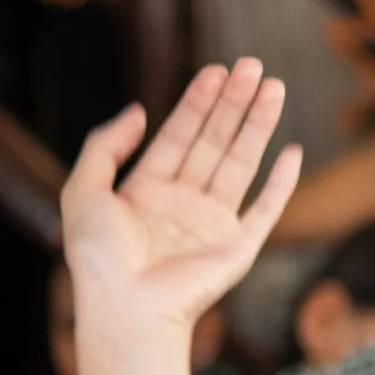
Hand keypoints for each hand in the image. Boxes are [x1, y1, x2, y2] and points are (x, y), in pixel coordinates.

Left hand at [63, 61, 300, 338]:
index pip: (178, 136)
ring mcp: (211, 224)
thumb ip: (104, 147)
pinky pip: (265, 209)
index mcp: (145, 192)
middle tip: (252, 65)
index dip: (196, 102)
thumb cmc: (97, 257)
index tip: (216, 71)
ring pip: (240, 163)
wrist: (124, 308)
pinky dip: (281, 183)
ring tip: (273, 86)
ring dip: (258, 125)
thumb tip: (138, 109)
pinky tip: (292, 151)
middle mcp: (180, 204)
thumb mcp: (82, 192)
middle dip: (232, 103)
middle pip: (212, 142)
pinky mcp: (236, 247)